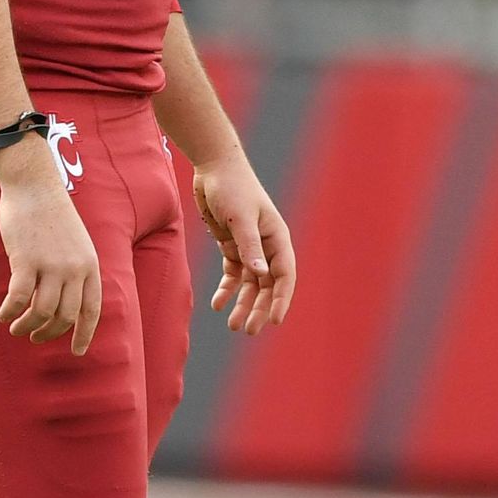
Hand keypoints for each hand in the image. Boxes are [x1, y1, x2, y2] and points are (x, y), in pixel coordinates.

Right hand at [0, 139, 101, 354]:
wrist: (33, 185)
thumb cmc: (51, 213)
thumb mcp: (77, 243)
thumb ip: (76, 269)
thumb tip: (65, 300)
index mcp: (90, 265)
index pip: (92, 310)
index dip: (84, 335)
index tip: (76, 352)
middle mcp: (75, 269)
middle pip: (65, 316)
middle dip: (49, 332)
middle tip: (34, 337)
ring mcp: (51, 265)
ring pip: (42, 312)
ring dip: (27, 326)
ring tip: (16, 329)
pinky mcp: (26, 260)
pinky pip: (19, 298)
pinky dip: (10, 312)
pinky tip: (4, 315)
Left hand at [191, 150, 295, 333]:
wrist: (213, 167)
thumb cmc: (231, 187)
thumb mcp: (239, 217)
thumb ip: (249, 246)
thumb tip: (261, 276)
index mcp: (277, 238)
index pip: (284, 275)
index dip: (281, 299)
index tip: (273, 320)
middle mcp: (266, 245)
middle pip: (267, 285)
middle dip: (259, 308)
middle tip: (249, 331)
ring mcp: (249, 246)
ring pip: (250, 283)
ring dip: (243, 304)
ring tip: (234, 326)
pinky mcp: (231, 244)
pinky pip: (232, 273)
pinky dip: (227, 289)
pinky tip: (217, 304)